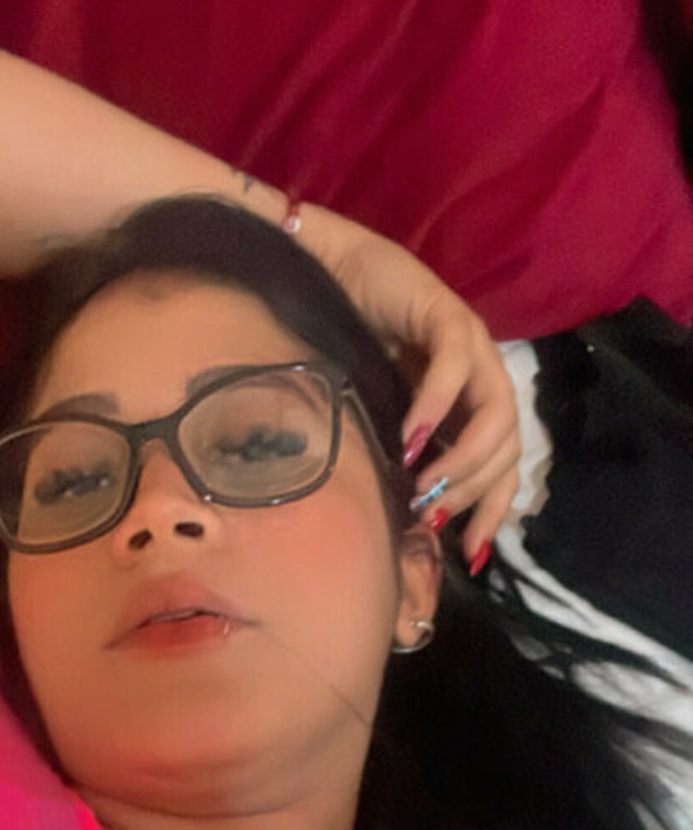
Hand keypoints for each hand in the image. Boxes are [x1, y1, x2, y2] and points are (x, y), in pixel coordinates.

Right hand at [304, 207, 521, 566]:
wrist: (322, 274)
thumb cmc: (342, 352)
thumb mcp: (376, 418)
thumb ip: (398, 457)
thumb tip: (404, 519)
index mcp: (468, 405)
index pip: (502, 467)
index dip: (492, 510)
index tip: (470, 554)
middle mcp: (482, 378)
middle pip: (506, 447)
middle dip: (471, 489)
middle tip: (429, 513)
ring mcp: (470, 345)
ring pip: (495, 413)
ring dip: (462, 457)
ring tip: (420, 483)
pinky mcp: (445, 314)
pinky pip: (455, 369)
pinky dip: (434, 408)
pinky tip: (408, 439)